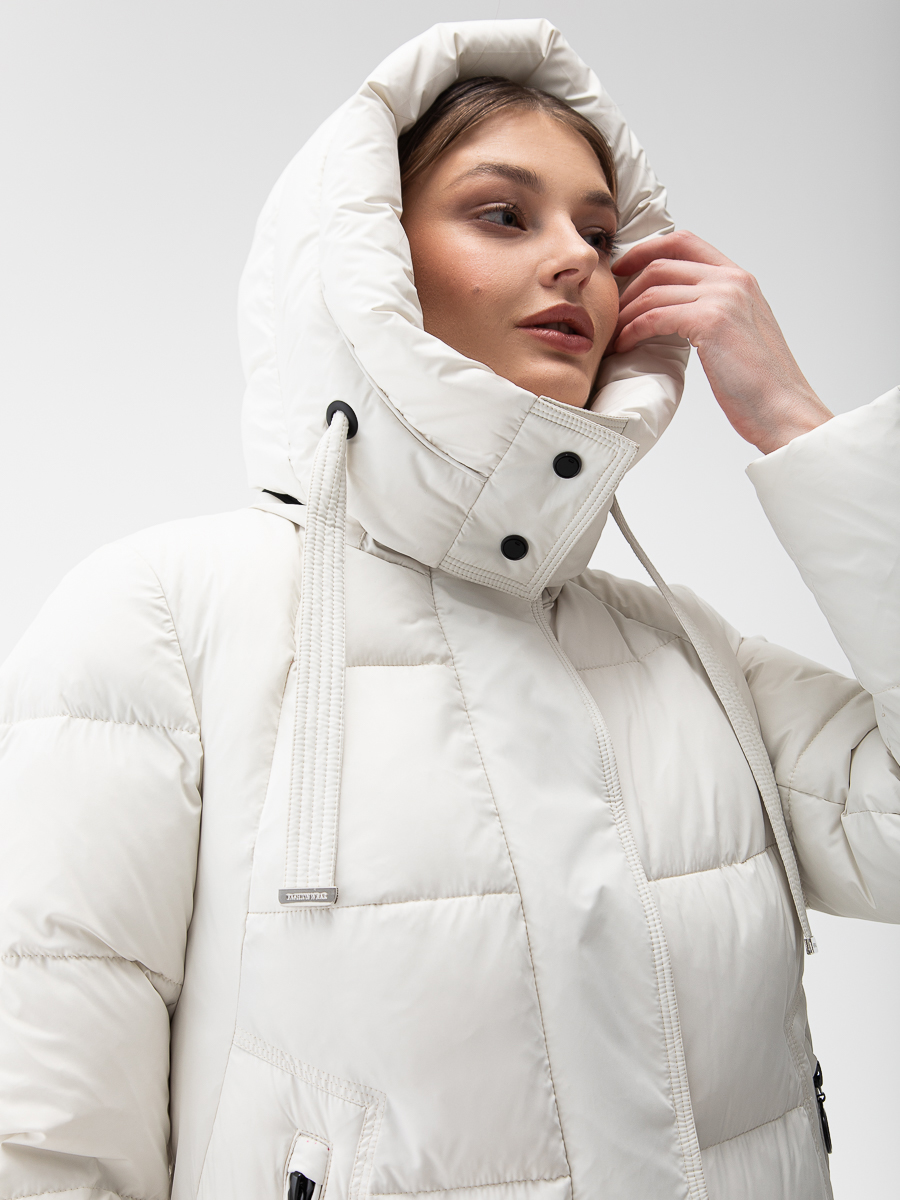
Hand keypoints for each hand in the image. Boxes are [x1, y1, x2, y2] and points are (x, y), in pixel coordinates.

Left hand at [612, 230, 832, 453]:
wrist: (782, 407)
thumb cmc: (759, 382)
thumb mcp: (738, 332)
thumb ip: (713, 311)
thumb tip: (677, 312)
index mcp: (739, 278)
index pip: (685, 242)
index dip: (647, 249)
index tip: (624, 267)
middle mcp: (732, 280)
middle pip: (663, 263)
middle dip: (628, 285)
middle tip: (612, 310)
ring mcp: (722, 297)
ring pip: (654, 289)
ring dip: (626, 312)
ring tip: (615, 334)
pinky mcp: (711, 321)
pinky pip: (655, 316)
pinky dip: (632, 330)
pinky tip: (625, 345)